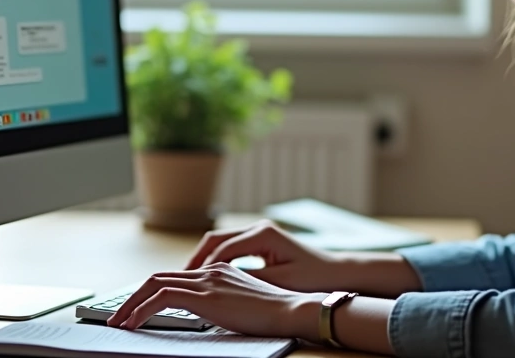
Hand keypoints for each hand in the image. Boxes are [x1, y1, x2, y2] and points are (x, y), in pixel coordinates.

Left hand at [106, 262, 321, 339]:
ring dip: (130, 304)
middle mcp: (209, 270)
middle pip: (158, 277)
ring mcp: (207, 280)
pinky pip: (162, 298)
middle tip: (118, 317)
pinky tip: (134, 324)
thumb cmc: (275, 314)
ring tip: (118, 323)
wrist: (291, 310)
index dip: (150, 292)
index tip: (137, 309)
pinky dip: (141, 310)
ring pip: (155, 284)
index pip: (174, 277)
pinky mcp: (205, 296)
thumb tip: (207, 316)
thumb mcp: (243, 305)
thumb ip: (222, 303)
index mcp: (218, 271)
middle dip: (132, 298)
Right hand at [184, 220, 340, 293]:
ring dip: (204, 260)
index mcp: (262, 234)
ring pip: (220, 243)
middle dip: (196, 260)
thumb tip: (219, 286)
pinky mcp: (260, 241)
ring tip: (188, 279)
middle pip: (215, 240)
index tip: (187, 283)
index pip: (222, 249)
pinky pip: (230, 248)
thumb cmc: (312, 278)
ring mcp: (258, 232)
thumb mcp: (279, 282)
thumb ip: (249, 281)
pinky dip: (216, 261)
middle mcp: (258, 227)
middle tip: (178, 280)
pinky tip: (208, 277)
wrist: (335, 273)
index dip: (203, 268)